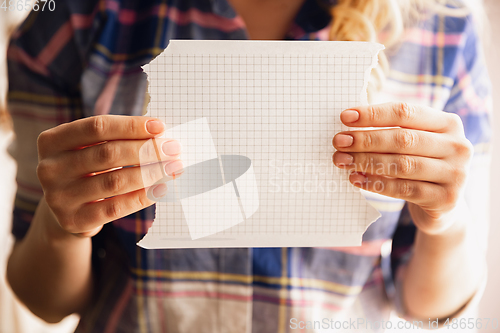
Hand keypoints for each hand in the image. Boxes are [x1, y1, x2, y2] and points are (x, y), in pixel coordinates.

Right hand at [36, 115, 182, 236]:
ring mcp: (58, 197)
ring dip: (150, 173)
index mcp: (52, 141)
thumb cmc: (88, 170)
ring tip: (173, 168)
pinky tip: (161, 189)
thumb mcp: (91, 149)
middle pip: (108, 154)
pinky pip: (115, 208)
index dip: (131, 125)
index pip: (97, 127)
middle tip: (173, 149)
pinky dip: (142, 197)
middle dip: (146, 150)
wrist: (67, 211)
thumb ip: (118, 139)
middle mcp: (49, 168)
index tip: (160, 127)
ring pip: (114, 182)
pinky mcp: (73, 220)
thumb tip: (160, 136)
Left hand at [332, 102, 472, 234]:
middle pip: (403, 139)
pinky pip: (403, 189)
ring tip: (342, 161)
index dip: (373, 114)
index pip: (406, 113)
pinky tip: (355, 179)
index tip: (345, 117)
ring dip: (366, 162)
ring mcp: (455, 174)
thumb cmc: (419, 165)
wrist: (442, 205)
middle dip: (366, 140)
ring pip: (402, 165)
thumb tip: (349, 127)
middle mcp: (457, 146)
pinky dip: (376, 184)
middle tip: (338, 142)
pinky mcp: (446, 198)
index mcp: (448, 123)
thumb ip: (390, 131)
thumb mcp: (413, 144)